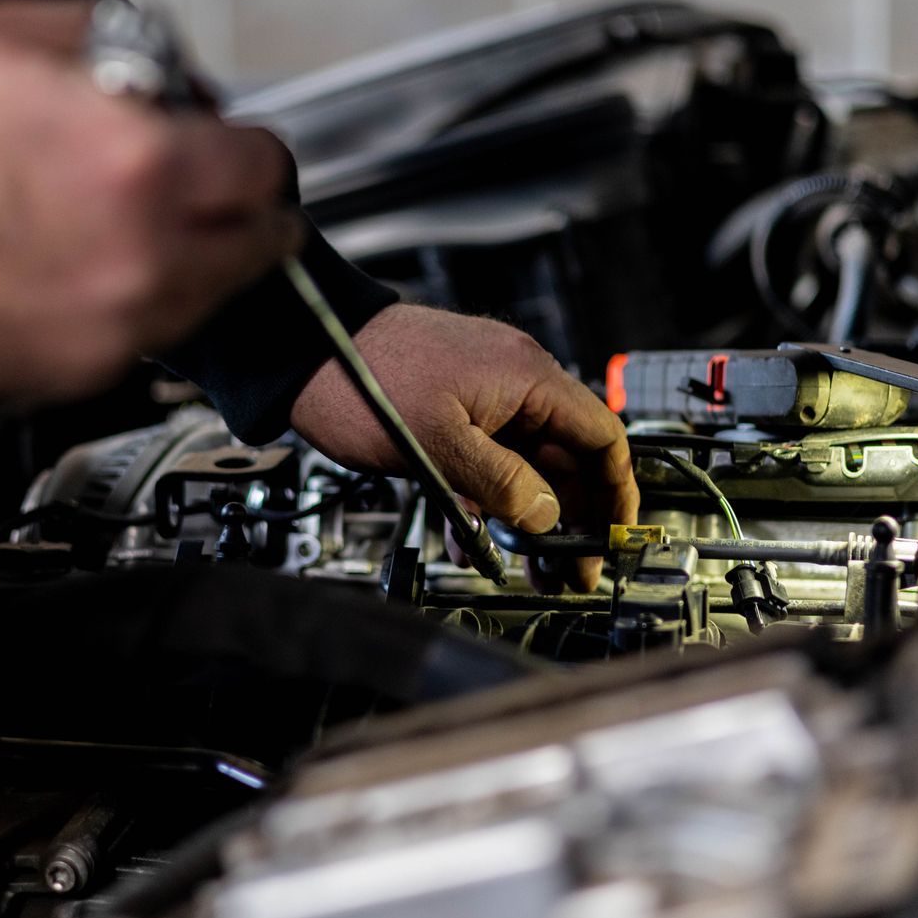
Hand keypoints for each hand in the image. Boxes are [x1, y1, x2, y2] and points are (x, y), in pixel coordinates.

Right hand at [0, 0, 301, 398]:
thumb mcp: (15, 33)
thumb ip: (124, 43)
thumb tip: (175, 75)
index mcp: (141, 163)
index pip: (265, 166)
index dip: (250, 148)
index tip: (236, 148)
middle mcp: (144, 256)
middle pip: (259, 243)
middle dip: (240, 209)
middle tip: (207, 191)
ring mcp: (116, 324)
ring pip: (212, 297)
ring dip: (195, 259)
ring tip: (131, 225)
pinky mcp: (81, 371)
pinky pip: (148, 334)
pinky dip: (135, 302)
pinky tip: (82, 265)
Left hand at [290, 305, 638, 591]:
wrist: (302, 349)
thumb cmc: (364, 378)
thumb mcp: (438, 446)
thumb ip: (501, 483)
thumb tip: (545, 515)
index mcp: (526, 376)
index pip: (601, 435)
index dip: (614, 489)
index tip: (613, 532)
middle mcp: (514, 379)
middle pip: (567, 456)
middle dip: (573, 517)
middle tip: (571, 568)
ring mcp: (484, 392)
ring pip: (528, 462)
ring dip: (533, 515)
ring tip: (535, 566)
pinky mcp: (454, 406)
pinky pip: (491, 457)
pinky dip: (491, 497)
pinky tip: (480, 535)